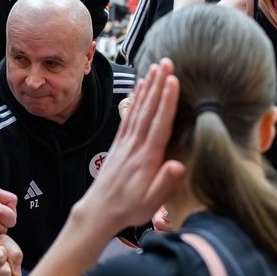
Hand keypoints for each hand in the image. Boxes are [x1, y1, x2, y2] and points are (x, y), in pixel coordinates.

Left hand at [79, 60, 184, 232]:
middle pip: (148, 110)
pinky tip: (138, 88)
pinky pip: (128, 116)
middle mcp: (134, 146)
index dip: (167, 102)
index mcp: (146, 159)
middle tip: (166, 62)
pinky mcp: (119, 144)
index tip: (173, 80)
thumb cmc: (129, 210)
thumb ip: (164, 183)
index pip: (159, 125)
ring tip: (155, 68)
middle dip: (158, 85)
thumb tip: (178, 165)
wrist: (98, 212)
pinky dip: (134, 100)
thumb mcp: (150, 204)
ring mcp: (125, 143)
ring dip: (147, 87)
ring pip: (138, 109)